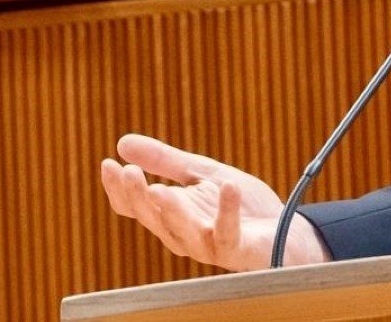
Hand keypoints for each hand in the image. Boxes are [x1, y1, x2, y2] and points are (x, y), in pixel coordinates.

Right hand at [99, 133, 330, 271]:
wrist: (282, 227)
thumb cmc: (239, 205)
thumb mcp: (200, 173)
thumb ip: (165, 160)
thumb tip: (122, 142)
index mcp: (170, 215)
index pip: (135, 207)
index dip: (119, 188)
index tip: (108, 163)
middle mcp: (182, 234)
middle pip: (152, 219)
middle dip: (137, 197)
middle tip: (127, 172)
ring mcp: (208, 244)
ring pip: (181, 232)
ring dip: (170, 211)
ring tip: (157, 187)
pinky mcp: (235, 247)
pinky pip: (227, 232)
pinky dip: (227, 210)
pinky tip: (227, 186)